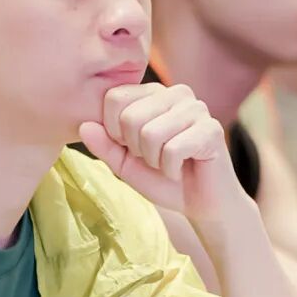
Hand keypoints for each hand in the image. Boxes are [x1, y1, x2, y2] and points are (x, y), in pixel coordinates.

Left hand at [80, 83, 240, 226]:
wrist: (200, 204)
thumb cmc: (162, 179)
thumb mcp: (123, 164)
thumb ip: (104, 145)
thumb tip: (83, 126)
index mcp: (152, 94)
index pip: (114, 97)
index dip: (114, 132)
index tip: (132, 148)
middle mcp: (176, 93)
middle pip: (130, 117)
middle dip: (136, 149)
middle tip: (154, 159)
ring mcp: (196, 109)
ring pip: (150, 133)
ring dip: (155, 161)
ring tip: (169, 164)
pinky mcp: (212, 129)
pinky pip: (173, 149)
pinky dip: (171, 169)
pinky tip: (182, 169)